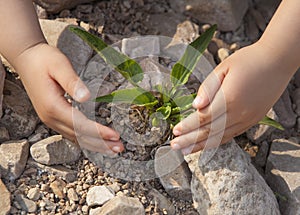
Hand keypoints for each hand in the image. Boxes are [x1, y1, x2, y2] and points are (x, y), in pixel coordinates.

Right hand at [13, 43, 123, 154]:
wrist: (26, 59)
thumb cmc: (44, 59)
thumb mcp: (59, 65)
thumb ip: (72, 82)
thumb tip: (86, 97)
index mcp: (53, 106)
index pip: (80, 125)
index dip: (99, 132)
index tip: (115, 135)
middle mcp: (50, 118)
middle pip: (79, 136)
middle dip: (101, 143)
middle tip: (120, 148)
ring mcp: (50, 120)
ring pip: (76, 138)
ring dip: (95, 145)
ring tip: (113, 150)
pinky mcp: (53, 118)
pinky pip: (71, 134)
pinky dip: (86, 141)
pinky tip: (96, 143)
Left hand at [170, 42, 293, 154]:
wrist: (277, 61)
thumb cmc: (248, 60)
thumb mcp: (224, 68)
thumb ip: (208, 88)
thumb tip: (195, 107)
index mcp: (230, 98)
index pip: (203, 118)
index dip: (187, 126)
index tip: (174, 131)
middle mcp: (239, 113)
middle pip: (210, 132)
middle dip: (190, 140)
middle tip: (174, 146)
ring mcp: (248, 119)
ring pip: (221, 137)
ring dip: (201, 145)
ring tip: (185, 151)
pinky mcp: (253, 120)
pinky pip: (232, 135)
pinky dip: (217, 142)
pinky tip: (206, 145)